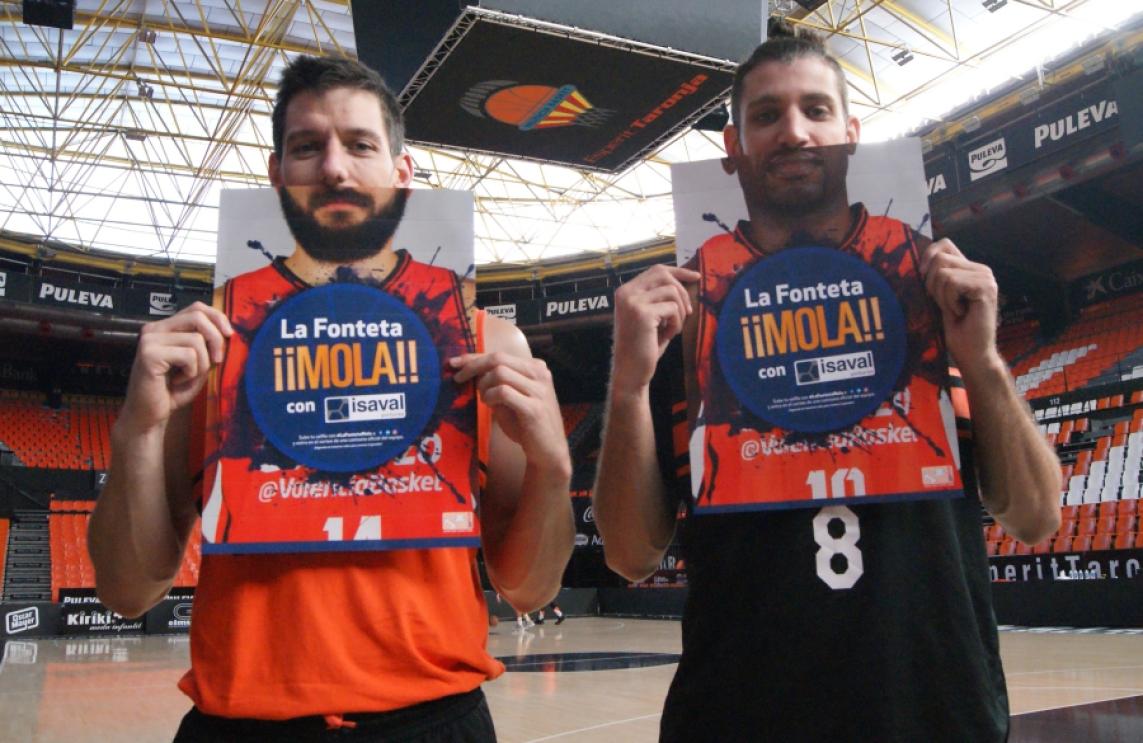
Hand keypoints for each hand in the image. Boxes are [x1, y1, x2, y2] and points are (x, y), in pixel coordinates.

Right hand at [120, 302, 232, 434]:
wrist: (149, 415)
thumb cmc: (173, 391)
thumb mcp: (197, 363)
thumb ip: (207, 345)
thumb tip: (226, 331)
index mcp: (165, 327)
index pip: (196, 308)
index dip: (217, 317)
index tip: (229, 335)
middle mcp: (154, 329)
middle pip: (197, 317)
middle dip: (215, 339)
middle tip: (217, 361)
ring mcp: (149, 340)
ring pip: (196, 340)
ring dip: (201, 364)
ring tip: (187, 377)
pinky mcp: (149, 354)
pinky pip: (188, 355)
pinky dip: (191, 373)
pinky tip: (177, 382)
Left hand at [450, 351, 570, 470]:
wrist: (548, 451)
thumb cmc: (526, 425)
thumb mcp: (511, 398)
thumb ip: (497, 383)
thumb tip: (472, 372)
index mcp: (536, 368)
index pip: (500, 355)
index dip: (474, 357)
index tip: (455, 362)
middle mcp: (540, 374)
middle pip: (498, 358)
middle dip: (473, 366)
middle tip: (458, 378)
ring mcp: (539, 390)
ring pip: (500, 373)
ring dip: (484, 386)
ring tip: (484, 399)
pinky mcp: (534, 408)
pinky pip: (504, 392)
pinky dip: (490, 397)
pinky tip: (490, 405)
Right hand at [611, 265, 700, 393]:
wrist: (630, 371)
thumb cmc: (643, 346)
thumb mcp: (650, 316)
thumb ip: (660, 298)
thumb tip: (686, 280)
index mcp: (625, 291)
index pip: (656, 270)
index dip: (679, 271)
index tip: (696, 276)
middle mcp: (626, 293)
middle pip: (665, 275)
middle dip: (682, 292)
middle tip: (688, 312)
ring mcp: (633, 302)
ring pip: (672, 292)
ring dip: (680, 312)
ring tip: (673, 329)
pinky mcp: (642, 314)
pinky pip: (673, 309)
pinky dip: (676, 324)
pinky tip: (668, 336)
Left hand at [919, 238, 999, 371]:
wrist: (972, 353)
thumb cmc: (955, 330)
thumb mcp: (939, 297)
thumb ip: (934, 277)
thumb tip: (916, 260)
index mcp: (969, 268)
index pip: (944, 244)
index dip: (928, 257)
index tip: (923, 278)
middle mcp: (981, 269)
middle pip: (939, 258)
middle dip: (932, 283)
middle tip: (945, 304)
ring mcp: (986, 276)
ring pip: (943, 272)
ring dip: (941, 295)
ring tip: (955, 309)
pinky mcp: (986, 287)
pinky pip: (951, 283)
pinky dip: (948, 301)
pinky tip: (961, 312)